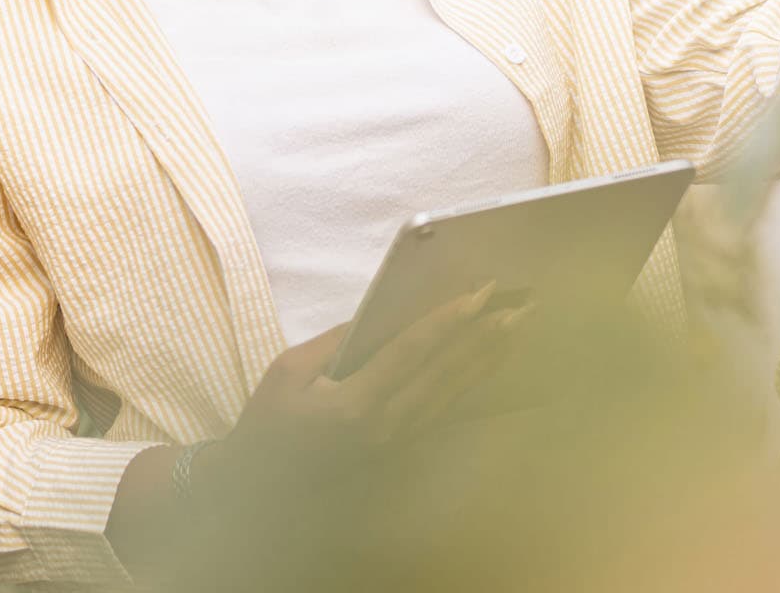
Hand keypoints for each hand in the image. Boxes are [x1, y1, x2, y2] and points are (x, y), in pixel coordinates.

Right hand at [196, 282, 531, 505]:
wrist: (261, 485)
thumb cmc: (270, 422)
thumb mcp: (289, 370)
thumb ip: (335, 341)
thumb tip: (376, 316)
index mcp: (356, 406)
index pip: (412, 353)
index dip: (448, 320)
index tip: (480, 294)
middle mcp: (386, 427)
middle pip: (446, 375)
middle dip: (484, 338)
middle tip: (518, 308)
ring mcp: (396, 443)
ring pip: (452, 395)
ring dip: (486, 361)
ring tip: (514, 332)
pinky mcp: (398, 449)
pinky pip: (443, 413)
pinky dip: (469, 387)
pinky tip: (488, 369)